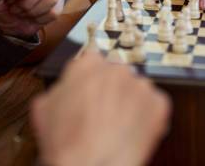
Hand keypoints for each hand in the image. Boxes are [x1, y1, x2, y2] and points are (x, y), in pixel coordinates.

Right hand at [31, 53, 170, 165]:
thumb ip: (61, 86)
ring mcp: (141, 85)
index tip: (92, 89)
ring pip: (136, 89)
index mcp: (88, 64)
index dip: (92, 78)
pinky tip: (131, 131)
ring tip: (117, 127)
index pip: (93, 60)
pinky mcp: (159, 103)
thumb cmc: (67, 144)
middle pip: (117, 74)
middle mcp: (117, 69)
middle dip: (112, 90)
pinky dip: (147, 117)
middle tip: (103, 114)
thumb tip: (68, 84)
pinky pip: (154, 105)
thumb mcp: (45, 108)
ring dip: (130, 103)